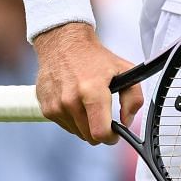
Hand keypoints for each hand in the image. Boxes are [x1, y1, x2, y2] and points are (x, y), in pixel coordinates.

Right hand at [32, 23, 142, 145]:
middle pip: (89, 137)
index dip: (111, 137)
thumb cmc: (93, 56)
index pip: (100, 133)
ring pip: (77, 132)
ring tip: (86, 102)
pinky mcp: (46, 107)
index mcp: (92, 91)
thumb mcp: (123, 70)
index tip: (114, 132)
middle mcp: (71, 101)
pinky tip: (73, 100)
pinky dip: (72, 118)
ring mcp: (56, 105)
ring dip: (84, 124)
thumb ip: (133, 98)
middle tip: (102, 113)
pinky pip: (64, 125)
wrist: (62, 42)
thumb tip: (126, 121)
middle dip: (99, 130)